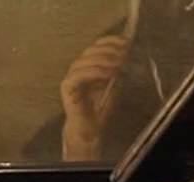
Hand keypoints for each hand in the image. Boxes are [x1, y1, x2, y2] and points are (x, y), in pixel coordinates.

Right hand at [60, 35, 128, 160]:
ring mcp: (71, 76)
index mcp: (90, 64)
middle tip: (124, 54)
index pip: (98, 45)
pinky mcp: (67, 86)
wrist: (91, 128)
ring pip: (84, 61)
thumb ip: (118, 69)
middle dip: (109, 50)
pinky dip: (93, 72)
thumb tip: (127, 53)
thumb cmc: (102, 108)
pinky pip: (78, 74)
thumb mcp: (115, 84)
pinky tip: (106, 74)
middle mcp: (79, 67)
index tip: (126, 42)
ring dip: (103, 60)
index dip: (111, 41)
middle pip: (91, 50)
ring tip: (118, 64)